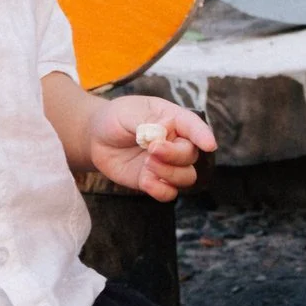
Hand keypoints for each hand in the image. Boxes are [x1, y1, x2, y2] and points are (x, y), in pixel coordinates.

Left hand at [88, 95, 215, 200]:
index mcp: (173, 119)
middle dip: (175, 155)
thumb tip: (163, 134)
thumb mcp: (128, 112)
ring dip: (170, 173)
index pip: (194, 126)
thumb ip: (148, 123)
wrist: (96, 137)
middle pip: (191, 155)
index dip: (203, 135)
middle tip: (152, 149)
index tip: (209, 145)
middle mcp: (175, 142)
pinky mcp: (153, 180)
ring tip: (147, 163)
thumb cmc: (116, 118)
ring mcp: (166, 164)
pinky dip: (161, 190)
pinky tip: (146, 181)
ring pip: (186, 177)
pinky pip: (168, 193)